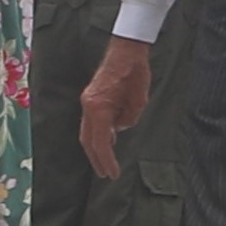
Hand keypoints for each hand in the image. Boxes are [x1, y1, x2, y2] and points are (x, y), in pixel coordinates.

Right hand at [79, 39, 151, 180]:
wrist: (126, 50)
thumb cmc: (135, 72)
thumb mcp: (139, 101)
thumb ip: (128, 119)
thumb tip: (119, 129)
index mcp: (98, 108)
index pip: (100, 143)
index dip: (106, 160)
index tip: (112, 174)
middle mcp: (88, 106)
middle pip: (88, 141)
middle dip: (97, 159)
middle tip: (106, 175)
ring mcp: (87, 102)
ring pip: (87, 132)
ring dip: (97, 147)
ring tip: (107, 162)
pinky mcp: (91, 98)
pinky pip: (92, 122)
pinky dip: (99, 133)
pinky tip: (109, 140)